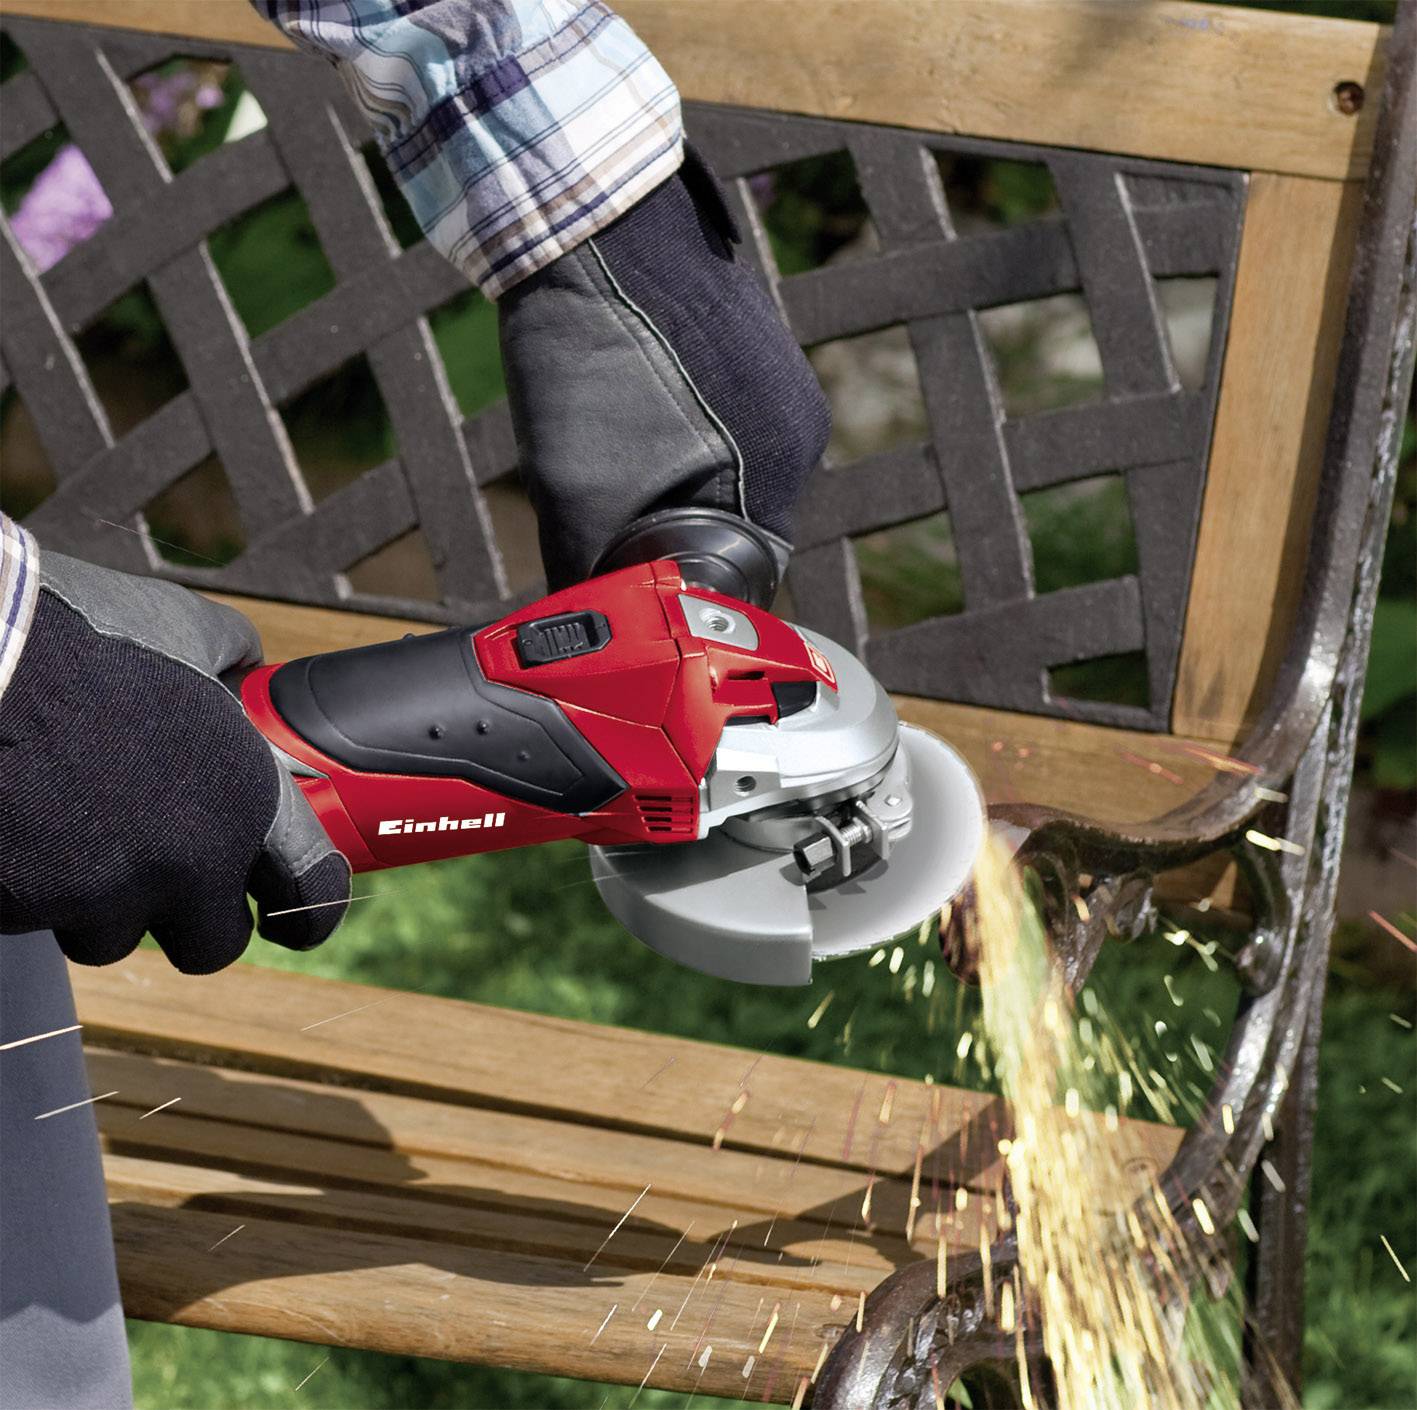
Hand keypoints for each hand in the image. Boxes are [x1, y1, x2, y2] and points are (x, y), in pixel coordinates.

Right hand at [0, 552, 349, 972]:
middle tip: (164, 875)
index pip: (310, 893)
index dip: (308, 912)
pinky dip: (27, 887)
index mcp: (243, 797)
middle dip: (188, 918)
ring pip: (107, 936)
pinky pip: (32, 919)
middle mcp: (185, 860)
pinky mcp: (18, 908)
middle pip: (210, 945)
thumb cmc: (73, 632)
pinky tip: (16, 824)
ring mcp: (98, 893)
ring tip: (66, 823)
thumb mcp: (181, 624)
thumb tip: (245, 665)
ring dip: (95, 901)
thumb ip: (227, 656)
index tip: (293, 918)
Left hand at [498, 145, 830, 591]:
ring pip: (729, 470)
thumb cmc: (583, 352)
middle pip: (737, 518)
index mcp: (775, 466)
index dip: (685, 579)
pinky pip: (725, 421)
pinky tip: (628, 410)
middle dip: (676, 530)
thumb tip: (583, 617)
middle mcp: (797, 427)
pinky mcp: (757, 349)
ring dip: (676, 480)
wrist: (587, 216)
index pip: (744, 564)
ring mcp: (782, 381)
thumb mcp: (571, 485)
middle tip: (612, 524)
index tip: (638, 583)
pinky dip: (680, 435)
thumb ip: (587, 563)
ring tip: (612, 455)